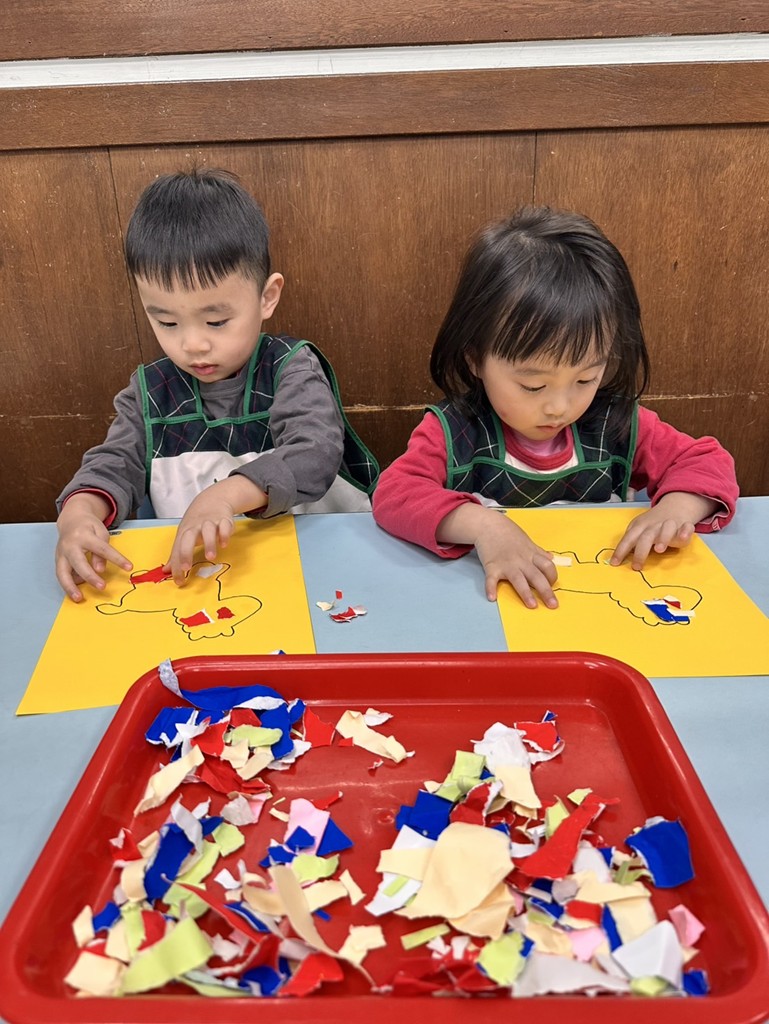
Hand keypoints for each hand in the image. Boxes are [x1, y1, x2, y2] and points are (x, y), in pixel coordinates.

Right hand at [55, 493, 132, 600]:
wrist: (71, 520)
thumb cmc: (87, 526)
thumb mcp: (100, 532)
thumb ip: (101, 551)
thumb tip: (100, 570)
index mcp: (83, 536)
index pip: (102, 549)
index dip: (116, 559)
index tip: (128, 567)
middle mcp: (69, 545)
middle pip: (79, 563)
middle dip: (90, 577)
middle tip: (102, 587)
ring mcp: (61, 554)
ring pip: (62, 572)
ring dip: (70, 587)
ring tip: (79, 598)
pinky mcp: (58, 560)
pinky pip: (61, 575)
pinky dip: (67, 584)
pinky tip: (76, 591)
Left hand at [165, 476, 266, 584]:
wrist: (212, 500)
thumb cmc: (196, 522)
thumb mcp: (184, 536)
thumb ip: (177, 554)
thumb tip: (167, 570)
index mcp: (184, 533)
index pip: (177, 550)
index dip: (176, 566)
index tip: (179, 580)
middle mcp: (196, 527)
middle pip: (188, 538)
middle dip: (186, 552)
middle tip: (186, 568)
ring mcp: (210, 523)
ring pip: (208, 531)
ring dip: (209, 543)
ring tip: (211, 557)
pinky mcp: (224, 520)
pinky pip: (224, 526)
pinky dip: (224, 534)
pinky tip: (224, 544)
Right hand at [438, 504, 557, 607]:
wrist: (489, 525)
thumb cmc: (508, 533)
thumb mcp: (527, 541)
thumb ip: (539, 552)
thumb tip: (551, 558)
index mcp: (531, 554)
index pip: (548, 566)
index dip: (553, 577)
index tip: (553, 585)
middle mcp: (521, 560)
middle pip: (537, 576)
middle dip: (546, 591)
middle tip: (553, 605)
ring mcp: (506, 564)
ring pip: (519, 579)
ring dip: (526, 593)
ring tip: (532, 605)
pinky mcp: (492, 566)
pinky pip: (491, 579)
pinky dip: (491, 588)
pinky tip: (492, 597)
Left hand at [610, 492, 718, 569]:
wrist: (674, 506)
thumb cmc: (653, 523)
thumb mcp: (638, 528)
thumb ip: (632, 541)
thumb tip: (618, 558)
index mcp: (640, 526)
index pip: (628, 538)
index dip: (621, 550)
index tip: (615, 563)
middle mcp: (654, 525)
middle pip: (646, 537)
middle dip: (640, 551)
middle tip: (637, 566)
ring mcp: (669, 524)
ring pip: (666, 529)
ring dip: (662, 538)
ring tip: (659, 550)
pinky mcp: (684, 526)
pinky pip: (686, 527)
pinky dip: (685, 532)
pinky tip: (682, 538)